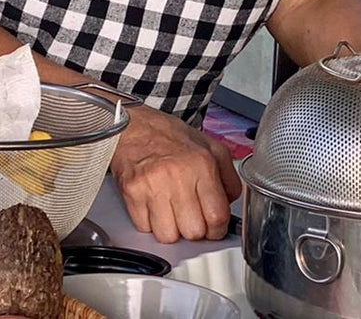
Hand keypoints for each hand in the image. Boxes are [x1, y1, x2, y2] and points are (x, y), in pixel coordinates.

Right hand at [111, 104, 240, 243]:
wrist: (129, 124)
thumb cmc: (167, 136)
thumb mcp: (209, 146)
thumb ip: (229, 177)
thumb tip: (231, 204)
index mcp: (201, 163)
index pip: (217, 216)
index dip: (218, 229)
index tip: (213, 227)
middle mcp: (177, 175)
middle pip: (194, 231)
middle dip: (194, 229)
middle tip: (190, 217)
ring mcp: (152, 184)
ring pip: (168, 236)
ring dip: (171, 230)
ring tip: (170, 212)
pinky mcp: (131, 191)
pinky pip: (144, 227)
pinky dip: (149, 223)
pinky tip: (152, 206)